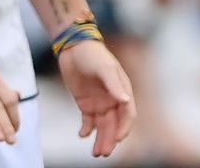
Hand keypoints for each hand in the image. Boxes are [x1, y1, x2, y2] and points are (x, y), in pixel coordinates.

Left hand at [58, 42, 135, 157]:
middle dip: (110, 139)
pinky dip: (86, 129)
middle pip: (114, 124)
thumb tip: (125, 100)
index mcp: (123, 93)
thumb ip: (113, 84)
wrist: (73, 46)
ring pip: (102, 126)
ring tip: (97, 153)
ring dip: (100, 139)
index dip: (123, 128)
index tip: (118, 139)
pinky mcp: (85, 103)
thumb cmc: (93, 54)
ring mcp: (100, 103)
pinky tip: (83, 135)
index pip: (127, 115)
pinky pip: (88, 121)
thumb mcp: (104, 68)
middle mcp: (113, 101)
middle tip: (104, 153)